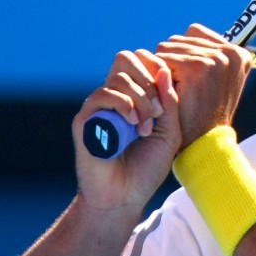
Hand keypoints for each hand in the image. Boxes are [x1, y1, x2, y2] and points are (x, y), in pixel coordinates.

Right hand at [72, 47, 181, 210]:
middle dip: (149, 81)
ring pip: (119, 77)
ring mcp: (99, 106)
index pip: (142, 61)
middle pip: (127, 58)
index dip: (157, 70)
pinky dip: (123, 105)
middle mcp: (115, 96)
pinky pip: (102, 94)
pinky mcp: (85, 118)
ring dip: (140, 99)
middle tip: (158, 112)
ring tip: (146, 127)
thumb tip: (164, 70)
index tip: (168, 100)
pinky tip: (133, 125)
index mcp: (136, 96)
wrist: (125, 196)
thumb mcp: (170, 132)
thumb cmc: (148, 167)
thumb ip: (170, 102)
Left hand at [155, 23, 252, 146]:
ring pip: (168, 47)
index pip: (195, 34)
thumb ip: (210, 55)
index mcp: (241, 54)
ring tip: (174, 92)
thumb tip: (190, 30)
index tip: (187, 80)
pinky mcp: (198, 67)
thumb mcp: (217, 81)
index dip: (183, 57)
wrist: (205, 145)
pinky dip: (159, 75)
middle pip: (180, 39)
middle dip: (174, 62)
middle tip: (179, 89)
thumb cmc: (206, 115)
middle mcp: (232, 53)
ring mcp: (216, 58)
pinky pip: (162, 58)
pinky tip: (168, 93)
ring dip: (165, 68)